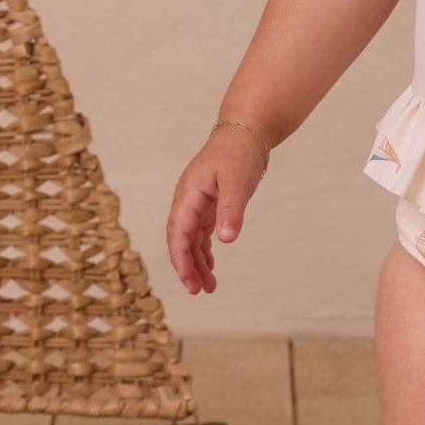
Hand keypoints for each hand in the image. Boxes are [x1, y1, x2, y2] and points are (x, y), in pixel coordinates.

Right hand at [166, 126, 267, 295]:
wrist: (246, 132)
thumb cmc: (239, 153)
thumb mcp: (236, 181)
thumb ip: (231, 210)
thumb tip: (225, 240)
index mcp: (188, 195)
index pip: (178, 232)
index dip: (181, 258)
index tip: (189, 281)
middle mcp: (188, 201)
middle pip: (181, 240)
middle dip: (187, 267)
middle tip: (199, 291)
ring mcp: (197, 203)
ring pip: (191, 240)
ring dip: (197, 263)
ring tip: (208, 287)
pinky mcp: (209, 204)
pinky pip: (201, 233)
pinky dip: (204, 251)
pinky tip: (211, 267)